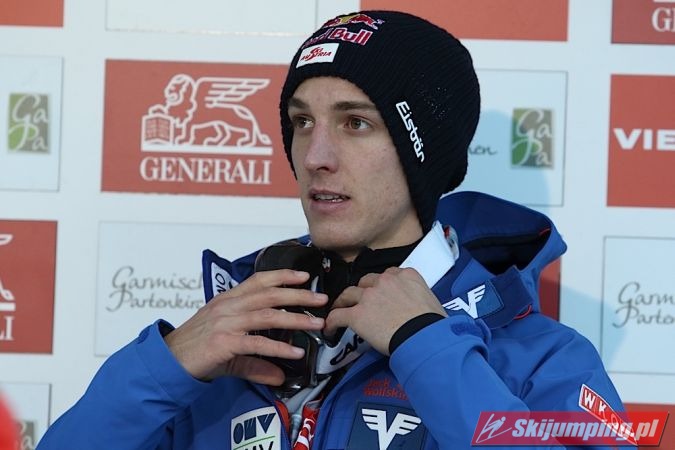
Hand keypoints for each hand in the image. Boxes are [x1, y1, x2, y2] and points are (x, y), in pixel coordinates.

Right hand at [164, 270, 327, 383]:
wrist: (169, 361)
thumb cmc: (196, 349)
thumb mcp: (230, 349)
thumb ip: (257, 361)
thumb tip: (281, 375)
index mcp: (229, 300)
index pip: (259, 280)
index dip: (283, 275)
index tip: (305, 276)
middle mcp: (229, 307)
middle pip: (270, 294)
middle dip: (299, 295)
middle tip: (322, 299)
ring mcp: (226, 323)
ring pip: (268, 315)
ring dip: (296, 319)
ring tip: (317, 323)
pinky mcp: (224, 343)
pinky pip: (257, 343)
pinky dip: (279, 348)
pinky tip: (295, 353)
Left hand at [324, 267, 445, 354]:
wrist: (423, 337)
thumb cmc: (433, 324)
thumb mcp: (430, 300)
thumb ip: (416, 296)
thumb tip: (414, 308)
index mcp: (406, 275)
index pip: (388, 274)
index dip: (381, 285)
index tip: (380, 293)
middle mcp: (385, 281)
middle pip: (366, 282)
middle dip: (363, 292)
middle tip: (362, 303)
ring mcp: (369, 296)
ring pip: (349, 294)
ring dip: (344, 302)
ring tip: (340, 310)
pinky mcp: (357, 314)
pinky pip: (338, 315)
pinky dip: (332, 321)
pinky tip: (330, 329)